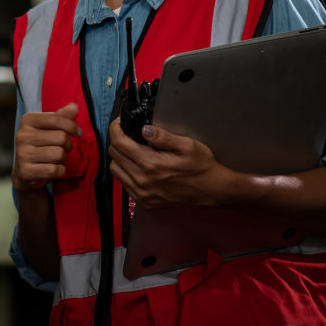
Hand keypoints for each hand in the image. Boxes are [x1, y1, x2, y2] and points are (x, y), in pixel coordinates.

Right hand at [12, 102, 82, 194]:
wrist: (25, 172)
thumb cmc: (41, 146)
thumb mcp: (49, 128)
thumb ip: (62, 116)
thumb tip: (75, 106)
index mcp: (27, 120)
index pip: (56, 119)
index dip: (72, 126)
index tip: (78, 133)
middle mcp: (22, 135)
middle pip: (61, 137)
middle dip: (68, 145)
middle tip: (62, 148)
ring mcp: (22, 154)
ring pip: (59, 154)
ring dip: (63, 159)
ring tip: (56, 159)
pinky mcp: (25, 171)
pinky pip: (54, 170)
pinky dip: (60, 171)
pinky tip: (52, 169)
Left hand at [106, 119, 237, 208]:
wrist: (212, 190)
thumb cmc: (201, 166)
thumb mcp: (186, 145)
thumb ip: (163, 136)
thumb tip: (144, 129)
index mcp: (151, 164)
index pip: (119, 143)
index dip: (115, 129)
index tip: (119, 123)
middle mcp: (143, 181)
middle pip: (114, 156)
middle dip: (117, 140)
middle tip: (127, 134)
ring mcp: (142, 194)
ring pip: (116, 170)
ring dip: (120, 157)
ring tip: (132, 149)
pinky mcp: (145, 202)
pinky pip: (124, 184)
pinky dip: (126, 172)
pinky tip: (138, 165)